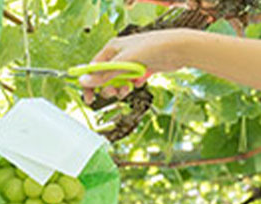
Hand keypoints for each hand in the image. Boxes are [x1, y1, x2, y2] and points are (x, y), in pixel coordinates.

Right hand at [80, 29, 194, 103]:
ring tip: (129, 88)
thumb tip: (83, 82)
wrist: (177, 49)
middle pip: (105, 77)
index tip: (89, 99)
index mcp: (111, 48)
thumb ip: (104, 74)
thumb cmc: (151, 48)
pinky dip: (133, 85)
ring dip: (121, 88)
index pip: (93, 68)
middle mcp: (119, 54)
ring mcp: (130, 62)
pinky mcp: (141, 69)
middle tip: (116, 92)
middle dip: (109, 87)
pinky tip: (141, 80)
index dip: (90, 84)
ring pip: (118, 81)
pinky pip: (131, 81)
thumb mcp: (124, 63)